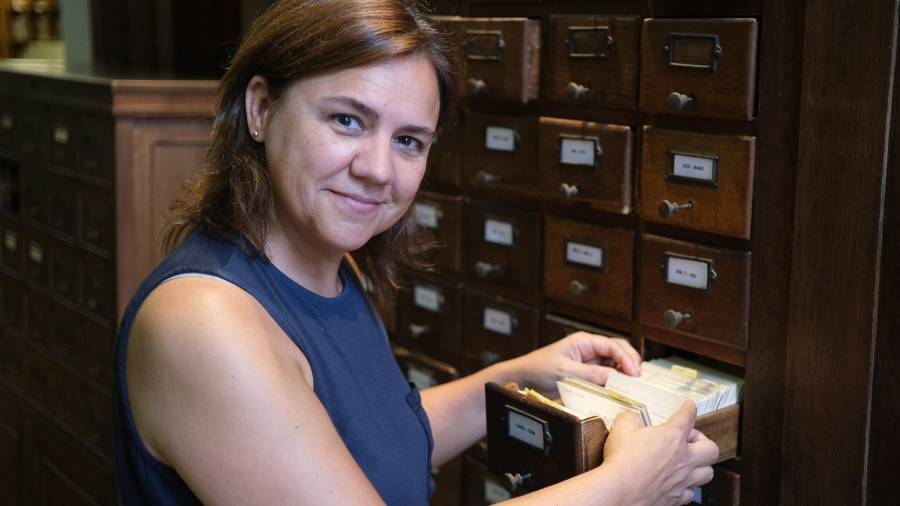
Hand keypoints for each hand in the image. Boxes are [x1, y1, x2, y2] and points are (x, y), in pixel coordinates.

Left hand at [510, 331, 641, 393]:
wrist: (524, 378)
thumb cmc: (539, 369)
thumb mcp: (565, 372)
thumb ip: (591, 374)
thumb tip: (615, 377)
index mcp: (584, 341)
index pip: (613, 346)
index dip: (626, 358)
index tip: (634, 373)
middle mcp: (589, 349)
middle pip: (618, 351)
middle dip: (630, 363)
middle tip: (638, 379)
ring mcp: (589, 361)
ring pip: (615, 363)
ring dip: (624, 373)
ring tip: (631, 386)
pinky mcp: (587, 373)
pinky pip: (606, 375)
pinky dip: (615, 381)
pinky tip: (619, 389)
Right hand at [601, 401, 718, 505]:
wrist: (621, 490)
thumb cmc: (623, 461)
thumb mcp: (621, 429)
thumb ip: (628, 419)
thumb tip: (628, 417)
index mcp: (672, 437)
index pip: (687, 417)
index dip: (689, 409)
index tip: (690, 406)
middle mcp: (683, 459)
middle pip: (711, 449)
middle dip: (703, 442)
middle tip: (690, 440)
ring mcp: (682, 480)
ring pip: (707, 473)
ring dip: (701, 466)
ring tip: (689, 463)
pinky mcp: (676, 499)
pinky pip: (690, 493)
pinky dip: (687, 487)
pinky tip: (677, 483)